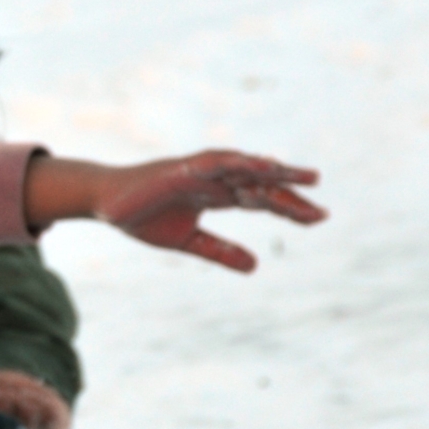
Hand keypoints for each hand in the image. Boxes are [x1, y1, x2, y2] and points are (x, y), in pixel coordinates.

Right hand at [26, 150, 323, 272]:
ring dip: (276, 171)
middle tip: (323, 203)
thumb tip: (256, 267)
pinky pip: (218, 162)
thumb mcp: (188, 241)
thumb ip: (220, 251)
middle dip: (292, 192)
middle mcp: (216, 179)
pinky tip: (264, 165)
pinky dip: (241, 162)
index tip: (319, 218)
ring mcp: (201, 171)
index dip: (289, 209)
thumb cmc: (143, 217)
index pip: (261, 200)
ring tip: (305, 177)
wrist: (106, 203)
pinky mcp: (184, 168)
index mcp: (217, 195)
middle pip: (261, 184)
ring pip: (247, 169)